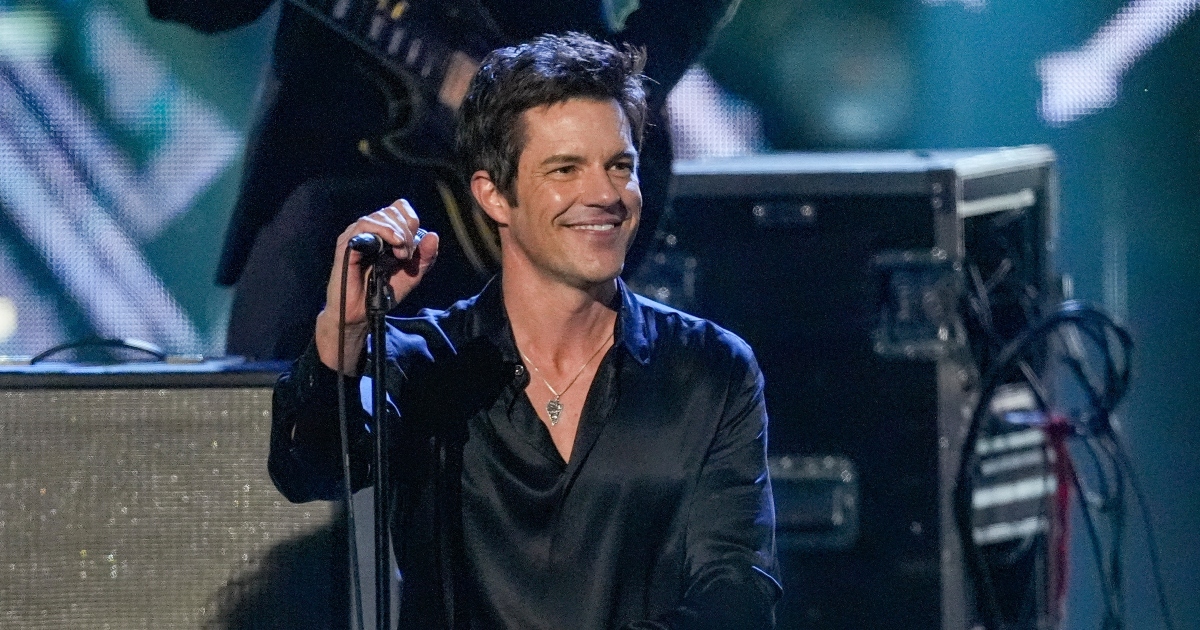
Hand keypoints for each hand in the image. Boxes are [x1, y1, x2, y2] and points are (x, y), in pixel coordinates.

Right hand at [315, 199, 439, 372]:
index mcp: (384, 233)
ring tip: (401, 254)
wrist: (362, 313)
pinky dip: (384, 232)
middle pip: (392, 210)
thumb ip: (424, 257)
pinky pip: (364, 226)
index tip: (414, 243)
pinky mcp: (346, 245)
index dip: (410, 220)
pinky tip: (394, 246)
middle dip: (406, 230)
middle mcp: (369, 230)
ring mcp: (355, 236)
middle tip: (407, 254)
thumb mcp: (411, 275)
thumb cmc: (382, 292)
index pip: (399, 208)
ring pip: (379, 216)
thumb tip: (433, 235)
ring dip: (397, 232)